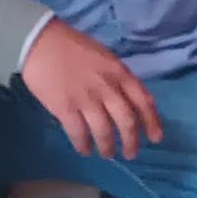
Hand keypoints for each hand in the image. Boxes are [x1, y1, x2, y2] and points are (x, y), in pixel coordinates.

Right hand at [21, 22, 162, 160]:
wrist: (41, 42)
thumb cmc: (73, 46)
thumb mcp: (105, 57)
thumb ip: (116, 78)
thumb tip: (124, 101)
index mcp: (120, 72)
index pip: (143, 101)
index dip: (152, 122)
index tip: (156, 138)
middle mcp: (107, 88)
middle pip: (126, 121)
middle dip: (131, 141)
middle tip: (130, 154)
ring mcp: (86, 99)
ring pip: (104, 131)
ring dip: (107, 147)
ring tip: (107, 154)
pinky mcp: (65, 108)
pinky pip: (78, 133)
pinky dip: (83, 144)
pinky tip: (84, 150)